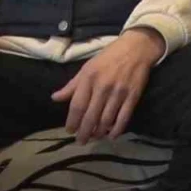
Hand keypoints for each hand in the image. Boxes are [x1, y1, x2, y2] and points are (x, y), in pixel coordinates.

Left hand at [51, 28, 164, 143]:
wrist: (136, 48)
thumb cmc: (108, 57)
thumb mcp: (87, 67)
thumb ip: (72, 85)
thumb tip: (55, 98)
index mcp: (89, 78)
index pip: (77, 105)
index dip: (72, 121)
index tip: (69, 131)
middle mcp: (102, 87)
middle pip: (90, 116)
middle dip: (84, 132)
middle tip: (80, 142)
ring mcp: (119, 93)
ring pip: (106, 120)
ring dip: (99, 132)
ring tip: (94, 138)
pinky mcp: (133, 96)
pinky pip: (124, 117)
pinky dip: (117, 129)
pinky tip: (112, 136)